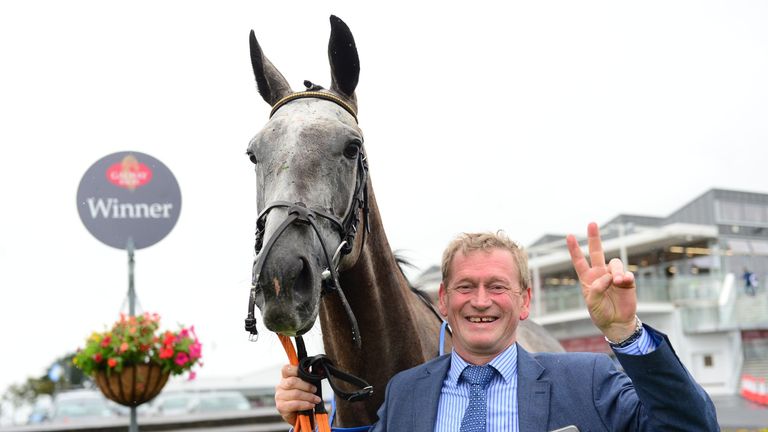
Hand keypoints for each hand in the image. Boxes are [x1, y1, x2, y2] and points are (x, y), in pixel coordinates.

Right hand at [275, 364, 320, 425]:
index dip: (296, 369)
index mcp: (285, 378)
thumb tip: (319, 371)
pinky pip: (295, 404)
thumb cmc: (301, 398)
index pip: (286, 369)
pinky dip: (305, 404)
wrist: (298, 416)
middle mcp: (280, 386)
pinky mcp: (281, 407)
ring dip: (309, 396)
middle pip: (292, 382)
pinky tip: (311, 405)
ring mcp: (279, 396)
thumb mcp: (304, 387)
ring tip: (316, 399)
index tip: (307, 374)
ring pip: (295, 393)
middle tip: (315, 390)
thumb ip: (308, 378)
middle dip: (307, 386)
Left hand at [566, 222, 637, 341]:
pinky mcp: (627, 282)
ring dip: (615, 271)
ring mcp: (614, 276)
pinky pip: (627, 274)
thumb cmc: (601, 313)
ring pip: (614, 263)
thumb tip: (608, 277)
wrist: (616, 323)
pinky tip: (624, 282)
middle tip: (591, 223)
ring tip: (617, 281)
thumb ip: (596, 289)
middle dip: (594, 237)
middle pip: (597, 252)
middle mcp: (600, 274)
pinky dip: (625, 277)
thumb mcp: (592, 303)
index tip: (569, 236)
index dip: (574, 249)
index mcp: (587, 278)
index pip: (579, 261)